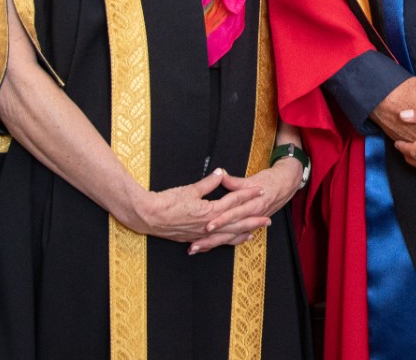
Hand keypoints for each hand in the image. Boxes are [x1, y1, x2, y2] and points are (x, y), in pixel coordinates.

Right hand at [122, 169, 261, 245]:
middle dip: (253, 220)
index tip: (261, 191)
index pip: (234, 201)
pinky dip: (225, 241)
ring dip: (242, 233)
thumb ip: (208, 183)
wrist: (147, 217)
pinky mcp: (193, 238)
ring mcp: (201, 234)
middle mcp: (208, 225)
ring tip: (255, 232)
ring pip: (227, 235)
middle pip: (236, 222)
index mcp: (209, 211)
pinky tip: (231, 240)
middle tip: (268, 219)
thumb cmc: (167, 202)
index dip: (248, 195)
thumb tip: (220, 173)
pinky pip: (215, 242)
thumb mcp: (190, 189)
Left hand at [187, 162, 306, 253]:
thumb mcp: (253, 179)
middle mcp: (251, 217)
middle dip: (212, 239)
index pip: (234, 214)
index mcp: (253, 204)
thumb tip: (220, 174)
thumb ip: (235, 181)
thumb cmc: (270, 180)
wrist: (287, 184)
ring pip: (230, 237)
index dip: (221, 220)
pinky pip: (236, 238)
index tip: (207, 225)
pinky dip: (221, 243)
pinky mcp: (251, 225)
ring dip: (213, 243)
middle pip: (229, 231)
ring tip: (197, 249)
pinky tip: (211, 247)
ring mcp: (251, 223)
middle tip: (195, 244)